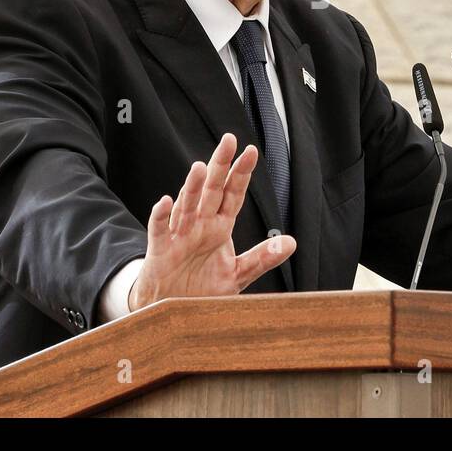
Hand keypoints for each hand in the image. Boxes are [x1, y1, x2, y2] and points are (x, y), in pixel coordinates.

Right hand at [128, 133, 294, 311]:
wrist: (172, 309)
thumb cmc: (202, 288)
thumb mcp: (237, 274)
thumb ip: (262, 258)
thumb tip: (291, 243)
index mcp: (219, 227)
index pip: (233, 195)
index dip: (241, 174)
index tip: (251, 151)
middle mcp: (200, 225)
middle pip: (212, 191)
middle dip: (220, 166)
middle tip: (229, 141)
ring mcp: (180, 235)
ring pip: (186, 206)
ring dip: (192, 187)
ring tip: (201, 168)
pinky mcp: (161, 250)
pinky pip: (160, 230)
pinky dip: (161, 216)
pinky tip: (165, 202)